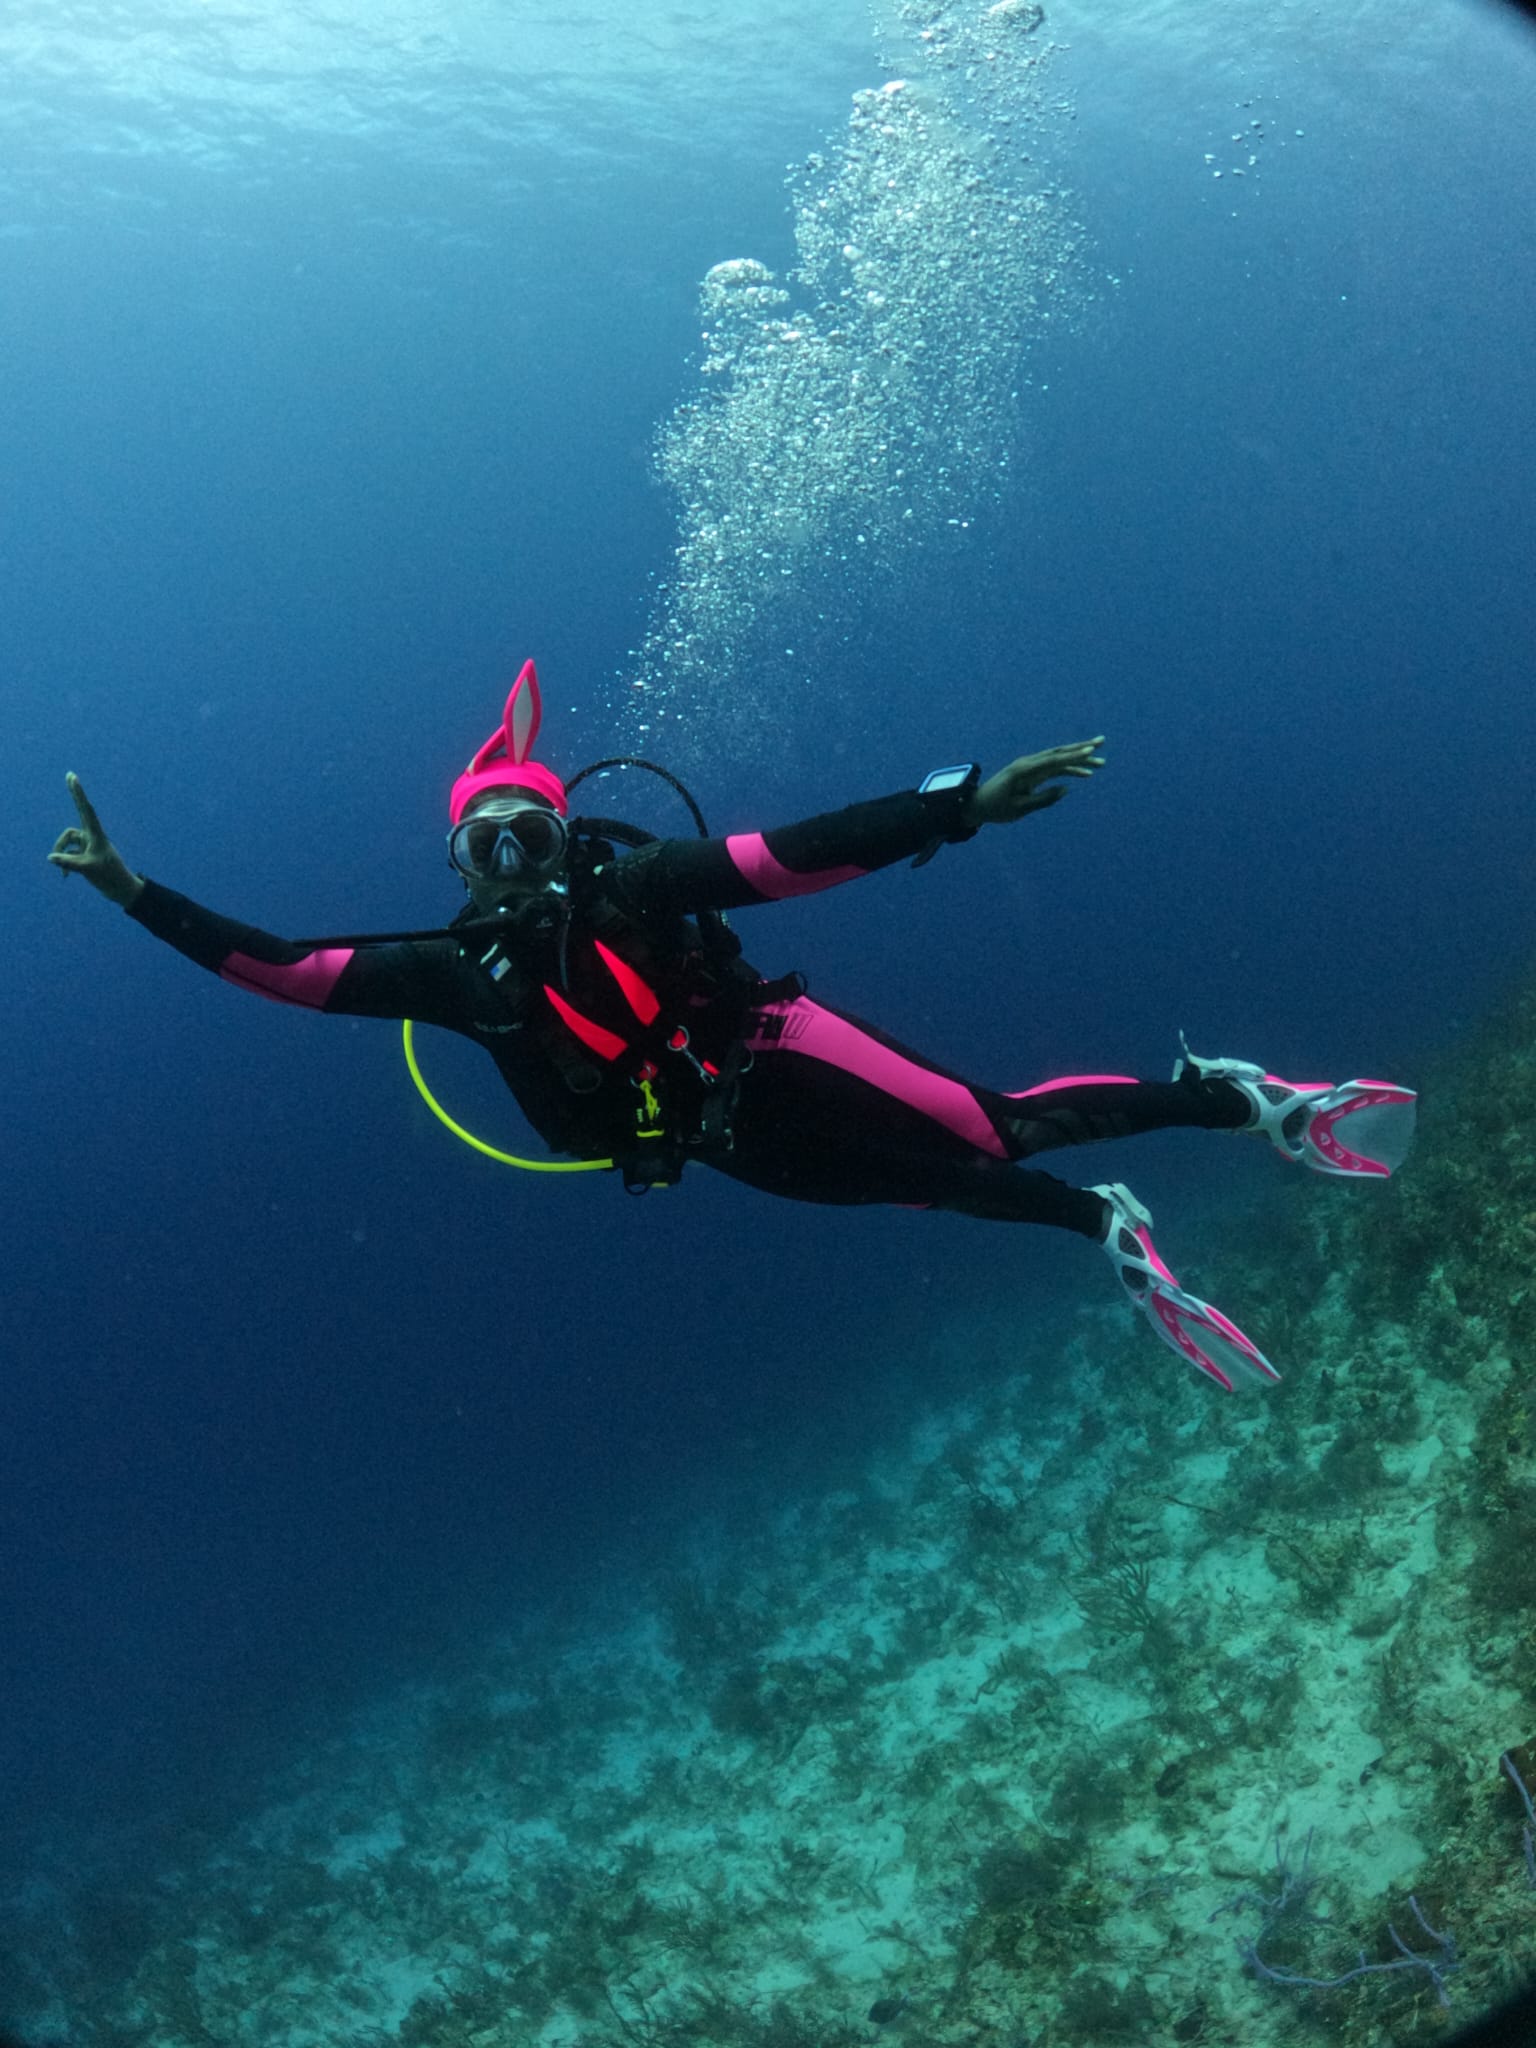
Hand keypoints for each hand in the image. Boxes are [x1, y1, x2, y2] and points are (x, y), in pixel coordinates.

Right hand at [49, 773, 143, 906]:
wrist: (121, 890)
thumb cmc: (108, 877)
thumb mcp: (87, 869)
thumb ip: (68, 863)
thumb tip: (50, 857)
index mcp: (96, 835)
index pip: (86, 810)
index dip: (78, 794)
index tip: (72, 777)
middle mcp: (93, 836)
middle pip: (80, 812)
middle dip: (75, 796)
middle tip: (70, 775)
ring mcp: (89, 845)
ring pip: (68, 841)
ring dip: (62, 852)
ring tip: (65, 871)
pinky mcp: (86, 854)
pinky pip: (69, 854)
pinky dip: (66, 864)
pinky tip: (66, 877)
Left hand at [966, 737, 1104, 826]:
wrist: (979, 804)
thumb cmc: (997, 808)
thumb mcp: (1020, 808)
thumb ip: (1043, 799)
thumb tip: (1066, 789)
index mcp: (1024, 770)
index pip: (1053, 760)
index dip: (1074, 755)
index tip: (1091, 750)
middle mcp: (1028, 763)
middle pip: (1059, 753)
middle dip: (1081, 748)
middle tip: (1102, 742)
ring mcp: (1030, 766)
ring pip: (1059, 759)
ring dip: (1079, 759)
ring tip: (1100, 762)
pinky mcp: (1032, 772)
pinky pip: (1054, 768)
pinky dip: (1069, 769)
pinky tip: (1085, 774)